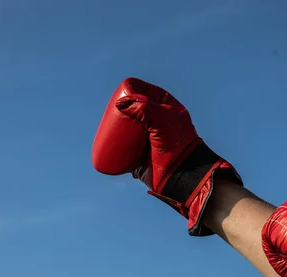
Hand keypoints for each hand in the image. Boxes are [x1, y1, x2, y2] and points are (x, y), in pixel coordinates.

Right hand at [92, 77, 241, 234]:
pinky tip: (105, 141)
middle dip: (119, 110)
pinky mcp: (139, 155)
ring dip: (115, 126)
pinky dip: (114, 145)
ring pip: (126, 128)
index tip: (118, 97)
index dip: (130, 91)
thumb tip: (119, 103)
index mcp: (165, 107)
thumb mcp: (162, 121)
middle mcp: (156, 120)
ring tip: (105, 128)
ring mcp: (147, 138)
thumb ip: (144, 108)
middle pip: (132, 109)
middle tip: (108, 115)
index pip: (144, 92)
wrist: (181, 175)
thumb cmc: (177, 145)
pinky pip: (123, 148)